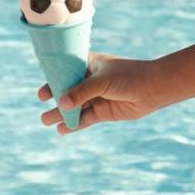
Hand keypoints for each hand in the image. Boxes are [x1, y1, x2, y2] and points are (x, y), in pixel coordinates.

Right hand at [39, 53, 166, 133]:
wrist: (152, 89)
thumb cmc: (128, 77)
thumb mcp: (101, 81)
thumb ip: (81, 92)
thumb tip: (61, 104)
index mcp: (89, 65)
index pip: (66, 71)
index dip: (53, 80)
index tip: (41, 92)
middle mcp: (90, 81)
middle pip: (67, 91)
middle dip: (54, 99)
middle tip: (41, 107)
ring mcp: (96, 97)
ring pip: (74, 107)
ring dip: (60, 114)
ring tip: (46, 121)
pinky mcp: (102, 112)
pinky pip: (84, 119)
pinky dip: (73, 124)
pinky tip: (62, 130)